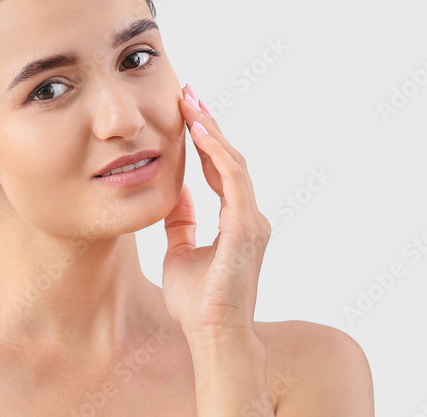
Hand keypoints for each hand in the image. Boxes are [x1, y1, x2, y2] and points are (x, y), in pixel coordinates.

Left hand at [161, 83, 271, 340]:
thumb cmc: (197, 302)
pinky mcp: (246, 228)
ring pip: (233, 162)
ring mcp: (250, 221)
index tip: (186, 111)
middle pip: (228, 157)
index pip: (218, 167)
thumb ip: (182, 222)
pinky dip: (216, 153)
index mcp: (235, 220)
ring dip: (211, 129)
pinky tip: (198, 132)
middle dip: (207, 123)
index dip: (203, 138)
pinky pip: (233, 180)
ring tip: (190, 102)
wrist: (210, 334)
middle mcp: (248, 216)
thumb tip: (175, 194)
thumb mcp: (180, 251)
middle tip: (188, 92)